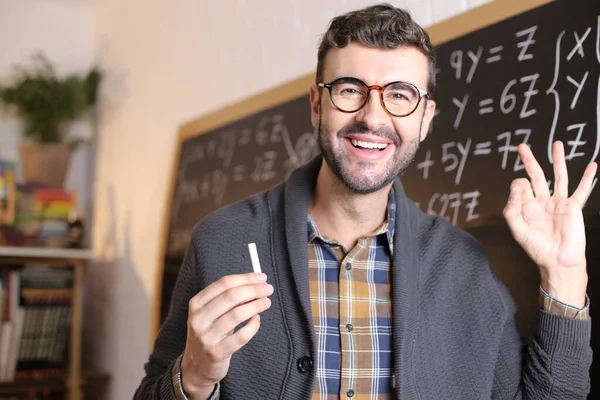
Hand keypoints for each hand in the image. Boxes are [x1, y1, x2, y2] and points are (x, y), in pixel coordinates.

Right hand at [181, 273, 272, 397]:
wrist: (197, 366)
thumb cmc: (210, 333)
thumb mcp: (210, 313)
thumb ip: (228, 299)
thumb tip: (255, 283)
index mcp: (196, 303)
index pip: (224, 283)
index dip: (246, 278)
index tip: (261, 277)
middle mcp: (199, 318)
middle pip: (231, 296)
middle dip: (254, 290)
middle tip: (268, 289)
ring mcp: (206, 336)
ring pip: (237, 314)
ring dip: (256, 305)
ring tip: (266, 303)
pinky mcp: (217, 352)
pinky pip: (241, 336)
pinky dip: (253, 326)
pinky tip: (257, 321)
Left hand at [503, 141, 596, 306]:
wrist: (557, 261)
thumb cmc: (537, 248)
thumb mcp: (517, 230)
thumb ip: (512, 209)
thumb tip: (516, 187)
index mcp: (527, 206)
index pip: (520, 186)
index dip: (518, 185)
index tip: (520, 191)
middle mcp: (542, 201)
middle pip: (536, 175)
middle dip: (529, 161)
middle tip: (522, 146)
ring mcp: (558, 202)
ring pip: (558, 176)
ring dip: (558, 160)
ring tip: (557, 144)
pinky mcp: (573, 207)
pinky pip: (581, 190)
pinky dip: (587, 178)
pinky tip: (592, 165)